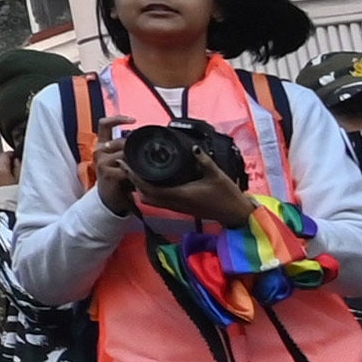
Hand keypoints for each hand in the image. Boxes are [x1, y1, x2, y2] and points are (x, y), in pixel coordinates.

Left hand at [136, 156, 252, 233]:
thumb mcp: (217, 174)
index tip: (125, 164)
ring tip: (135, 171)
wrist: (236, 214)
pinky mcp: (181, 209)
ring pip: (150, 200)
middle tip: (127, 165)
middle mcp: (175, 203)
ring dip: (140, 188)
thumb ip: (204, 160)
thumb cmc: (228, 195)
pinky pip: (159, 202)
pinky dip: (150, 192)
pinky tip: (152, 181)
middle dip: (132, 181)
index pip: (149, 188)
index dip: (134, 177)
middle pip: (144, 195)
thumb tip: (192, 147)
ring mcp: (177, 208)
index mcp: (180, 195)